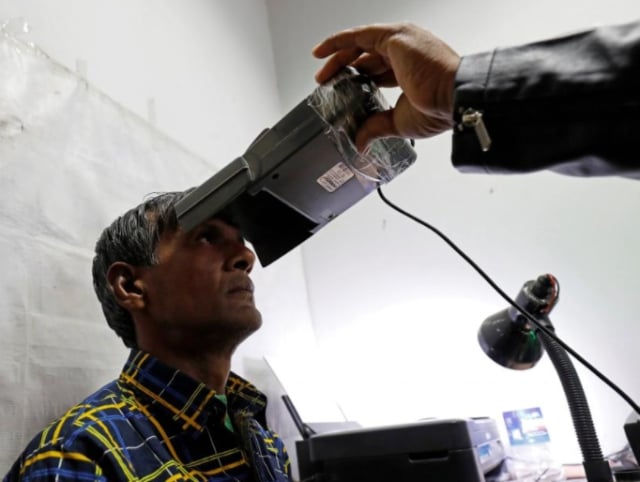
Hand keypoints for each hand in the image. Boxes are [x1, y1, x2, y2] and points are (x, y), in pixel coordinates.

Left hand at [313, 23, 459, 150]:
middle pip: (368, 56)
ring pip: (361, 45)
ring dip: (338, 57)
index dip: (359, 79)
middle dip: (345, 69)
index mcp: (412, 70)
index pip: (379, 71)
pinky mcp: (394, 37)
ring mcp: (401, 42)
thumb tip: (361, 142)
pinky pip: (359, 35)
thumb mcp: (399, 122)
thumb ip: (377, 126)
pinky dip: (338, 41)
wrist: (454, 97)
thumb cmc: (440, 108)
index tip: (344, 91)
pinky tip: (322, 52)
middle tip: (327, 83)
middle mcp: (407, 52)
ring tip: (321, 73)